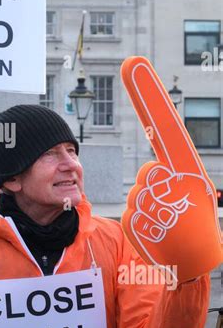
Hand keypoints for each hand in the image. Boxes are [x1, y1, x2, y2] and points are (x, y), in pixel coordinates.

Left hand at [121, 57, 221, 282]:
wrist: (197, 265)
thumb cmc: (195, 223)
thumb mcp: (192, 190)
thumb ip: (172, 169)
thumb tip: (153, 164)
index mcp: (188, 168)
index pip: (166, 125)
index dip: (148, 95)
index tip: (132, 63)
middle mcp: (175, 181)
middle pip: (147, 172)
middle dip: (154, 188)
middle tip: (172, 207)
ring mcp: (157, 203)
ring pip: (137, 193)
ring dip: (147, 206)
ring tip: (167, 223)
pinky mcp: (139, 223)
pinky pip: (131, 214)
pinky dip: (141, 224)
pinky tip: (158, 234)